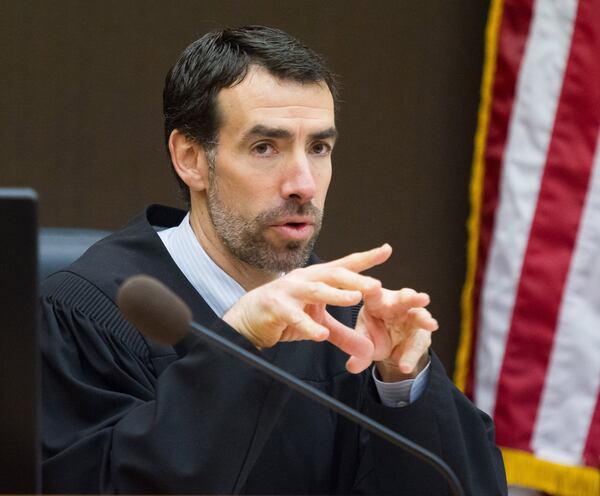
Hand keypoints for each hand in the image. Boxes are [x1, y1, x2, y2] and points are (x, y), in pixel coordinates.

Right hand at [223, 245, 391, 361]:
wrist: (248, 319)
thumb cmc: (285, 314)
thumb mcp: (317, 322)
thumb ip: (342, 334)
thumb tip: (367, 350)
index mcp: (317, 278)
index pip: (344, 266)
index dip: (365, 258)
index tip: (386, 249)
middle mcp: (305, 279)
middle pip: (333, 274)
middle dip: (356, 278)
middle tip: (376, 285)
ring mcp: (289, 291)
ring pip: (316, 290)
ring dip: (336, 294)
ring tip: (354, 299)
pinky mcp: (276, 308)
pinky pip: (295, 317)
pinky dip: (309, 326)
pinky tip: (321, 334)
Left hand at [346, 279, 438, 379]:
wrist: (391, 347)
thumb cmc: (374, 334)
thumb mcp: (366, 342)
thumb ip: (360, 352)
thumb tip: (352, 367)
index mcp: (376, 301)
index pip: (373, 294)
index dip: (372, 290)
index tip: (373, 287)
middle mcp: (396, 305)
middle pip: (403, 298)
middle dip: (411, 297)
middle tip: (421, 297)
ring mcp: (412, 315)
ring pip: (419, 316)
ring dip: (424, 319)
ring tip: (430, 324)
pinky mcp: (422, 331)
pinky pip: (419, 341)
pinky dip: (414, 352)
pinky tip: (412, 360)